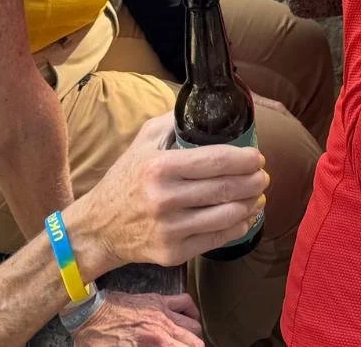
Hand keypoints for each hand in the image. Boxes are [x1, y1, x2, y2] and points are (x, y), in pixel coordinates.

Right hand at [64, 115, 267, 270]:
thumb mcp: (140, 144)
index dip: (244, 159)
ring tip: (257, 196)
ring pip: (227, 215)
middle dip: (253, 181)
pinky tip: (244, 217)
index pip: (215, 161)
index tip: (257, 157)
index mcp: (159, 167)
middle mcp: (165, 199)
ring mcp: (170, 229)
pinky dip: (238, 227)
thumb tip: (203, 107)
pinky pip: (217, 240)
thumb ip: (171, 123)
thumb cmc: (123, 181)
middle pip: (226, 188)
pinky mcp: (173, 253)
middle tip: (263, 176)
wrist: (98, 228)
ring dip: (250, 204)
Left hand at [72, 292, 205, 346]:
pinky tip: (190, 320)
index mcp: (156, 343)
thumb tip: (161, 346)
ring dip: (194, 336)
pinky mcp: (158, 300)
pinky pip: (185, 302)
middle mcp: (164, 328)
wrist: (89, 314)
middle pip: (194, 341)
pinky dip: (192, 313)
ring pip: (194, 325)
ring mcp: (163, 312)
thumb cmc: (100, 339)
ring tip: (189, 342)